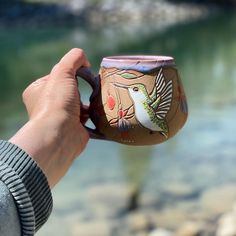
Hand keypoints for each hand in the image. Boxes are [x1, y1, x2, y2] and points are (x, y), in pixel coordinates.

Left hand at [9, 48, 89, 187]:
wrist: (61, 134)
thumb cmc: (56, 102)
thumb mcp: (62, 72)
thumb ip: (73, 58)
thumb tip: (85, 61)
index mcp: (38, 90)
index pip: (58, 76)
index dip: (70, 73)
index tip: (79, 75)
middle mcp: (48, 105)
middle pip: (70, 90)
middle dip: (80, 89)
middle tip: (87, 89)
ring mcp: (62, 118)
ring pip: (80, 104)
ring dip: (88, 102)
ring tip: (94, 100)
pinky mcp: (75, 128)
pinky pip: (87, 117)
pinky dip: (93, 114)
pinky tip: (97, 111)